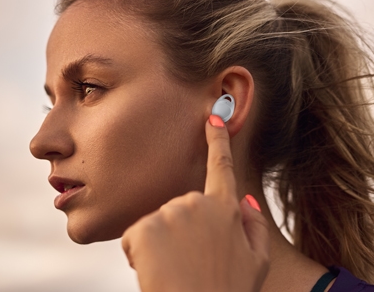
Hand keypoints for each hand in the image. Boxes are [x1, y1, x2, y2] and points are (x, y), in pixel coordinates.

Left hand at [121, 115, 269, 291]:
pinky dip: (141, 253)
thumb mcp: (255, 263)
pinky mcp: (144, 226)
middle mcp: (197, 203)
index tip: (213, 117)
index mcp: (226, 209)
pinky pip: (137, 235)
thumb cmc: (225, 290)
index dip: (218, 140)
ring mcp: (170, 213)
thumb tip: (245, 200)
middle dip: (180, 230)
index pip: (221, 166)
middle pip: (180, 207)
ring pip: (157, 222)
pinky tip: (156, 269)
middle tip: (189, 261)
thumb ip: (255, 227)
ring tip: (174, 268)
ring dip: (161, 244)